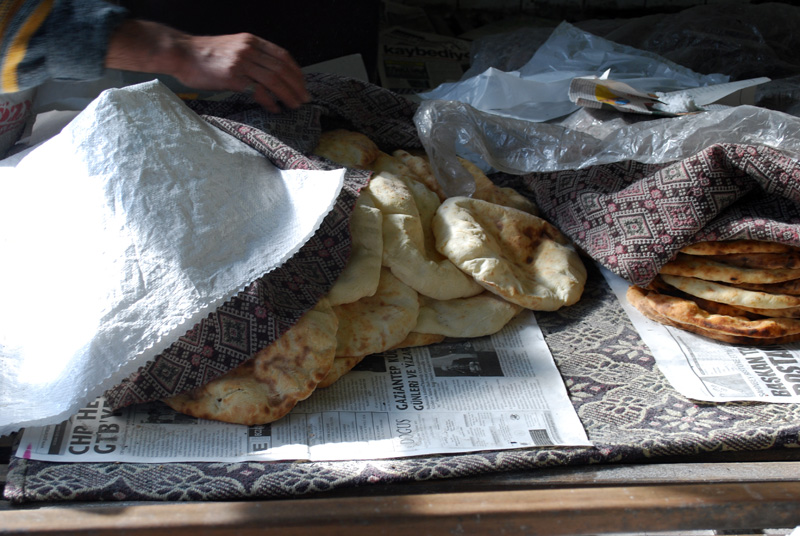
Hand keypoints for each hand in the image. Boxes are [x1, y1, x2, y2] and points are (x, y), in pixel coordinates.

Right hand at [106, 20, 310, 112]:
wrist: (181, 53)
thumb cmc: (206, 55)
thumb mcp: (233, 48)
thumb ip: (252, 57)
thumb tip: (271, 76)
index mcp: (251, 41)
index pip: (283, 56)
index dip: (296, 72)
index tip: (303, 84)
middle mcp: (249, 49)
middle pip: (282, 69)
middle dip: (297, 86)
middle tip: (304, 99)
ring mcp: (241, 62)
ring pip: (274, 80)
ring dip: (288, 95)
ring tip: (294, 105)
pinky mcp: (233, 77)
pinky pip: (258, 91)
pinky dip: (270, 101)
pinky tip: (274, 108)